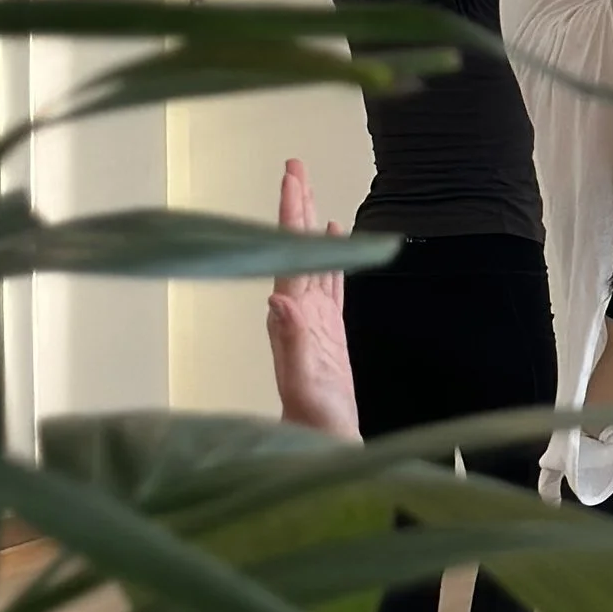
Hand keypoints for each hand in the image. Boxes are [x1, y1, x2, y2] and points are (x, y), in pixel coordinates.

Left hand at [266, 160, 359, 441]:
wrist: (320, 445)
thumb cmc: (313, 420)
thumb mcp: (302, 382)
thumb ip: (289, 340)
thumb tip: (275, 297)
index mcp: (293, 316)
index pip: (290, 253)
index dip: (290, 215)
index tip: (292, 179)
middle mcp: (298, 312)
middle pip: (297, 248)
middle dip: (296, 206)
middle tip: (296, 166)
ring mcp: (313, 320)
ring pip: (313, 260)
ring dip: (310, 226)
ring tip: (311, 191)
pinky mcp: (329, 331)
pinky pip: (332, 283)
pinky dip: (333, 257)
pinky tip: (336, 238)